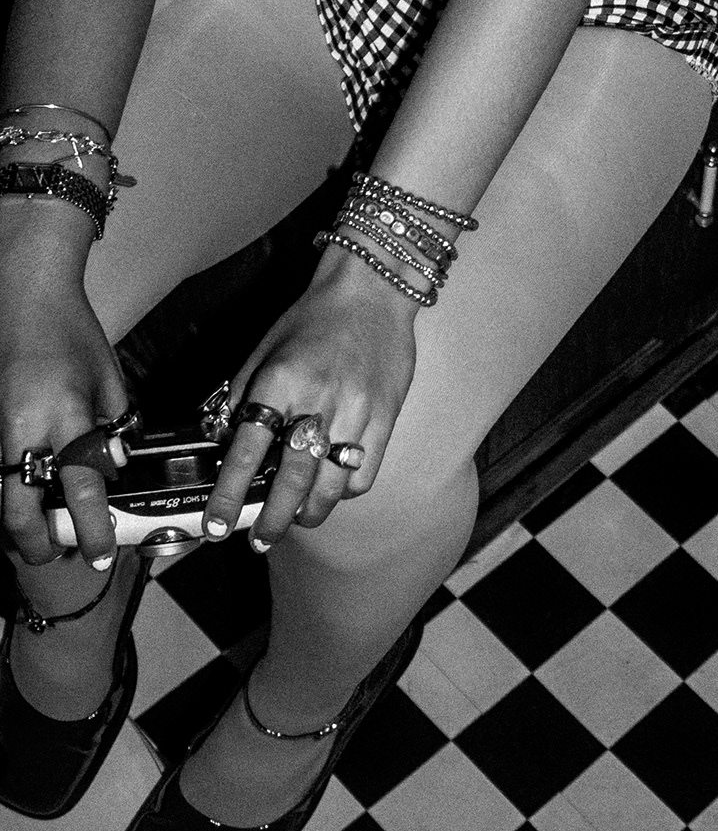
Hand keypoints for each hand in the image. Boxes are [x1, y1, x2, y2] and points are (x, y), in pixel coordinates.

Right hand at [0, 262, 128, 571]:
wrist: (25, 299)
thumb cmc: (71, 334)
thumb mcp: (109, 379)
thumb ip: (114, 428)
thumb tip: (114, 470)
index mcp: (64, 414)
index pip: (81, 485)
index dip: (91, 526)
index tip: (99, 552)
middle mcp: (23, 428)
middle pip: (17, 509)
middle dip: (36, 543)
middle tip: (56, 555)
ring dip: (19, 521)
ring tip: (40, 533)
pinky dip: (8, 491)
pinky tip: (24, 498)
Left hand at [207, 246, 416, 546]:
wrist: (373, 291)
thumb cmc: (312, 319)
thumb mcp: (265, 350)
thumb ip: (241, 396)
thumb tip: (220, 442)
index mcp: (281, 380)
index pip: (248, 450)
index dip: (231, 494)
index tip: (219, 524)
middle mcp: (320, 400)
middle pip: (292, 479)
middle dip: (273, 520)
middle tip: (260, 539)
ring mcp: (358, 411)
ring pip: (331, 485)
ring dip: (309, 512)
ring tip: (296, 521)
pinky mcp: (386, 417)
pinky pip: (363, 473)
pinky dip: (344, 491)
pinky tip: (331, 489)